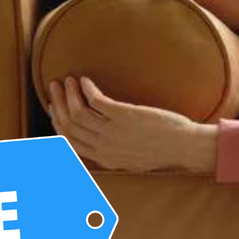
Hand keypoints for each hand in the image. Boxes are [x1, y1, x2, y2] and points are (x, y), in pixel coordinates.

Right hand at [47, 76, 217, 174]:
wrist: (185, 147)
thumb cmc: (163, 150)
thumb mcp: (132, 159)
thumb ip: (113, 151)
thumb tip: (100, 141)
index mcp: (104, 158)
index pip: (69, 141)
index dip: (57, 122)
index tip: (53, 108)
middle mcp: (104, 147)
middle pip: (69, 124)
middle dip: (58, 104)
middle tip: (54, 87)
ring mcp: (113, 132)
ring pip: (78, 112)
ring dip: (69, 93)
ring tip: (67, 80)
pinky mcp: (125, 116)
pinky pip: (96, 101)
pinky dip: (87, 89)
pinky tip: (86, 80)